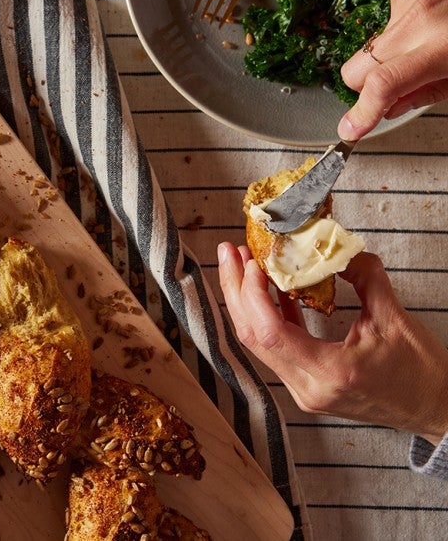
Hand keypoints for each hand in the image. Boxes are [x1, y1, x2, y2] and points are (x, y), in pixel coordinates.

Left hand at [217, 241, 447, 443]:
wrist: (436, 411)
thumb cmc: (421, 371)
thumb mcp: (395, 318)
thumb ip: (365, 278)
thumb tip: (340, 247)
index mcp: (330, 372)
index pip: (270, 332)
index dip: (253, 293)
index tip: (252, 261)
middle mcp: (307, 387)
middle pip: (252, 337)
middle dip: (236, 290)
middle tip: (230, 253)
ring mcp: (303, 390)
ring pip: (259, 343)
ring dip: (247, 301)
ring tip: (243, 263)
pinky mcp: (306, 386)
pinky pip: (276, 348)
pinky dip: (269, 316)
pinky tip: (271, 288)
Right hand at [338, 0, 447, 140]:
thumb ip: (426, 93)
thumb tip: (388, 109)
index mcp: (441, 47)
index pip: (383, 85)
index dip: (362, 112)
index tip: (350, 129)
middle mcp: (419, 20)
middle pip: (355, 70)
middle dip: (365, 83)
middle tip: (394, 81)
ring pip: (369, 47)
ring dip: (391, 51)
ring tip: (428, 38)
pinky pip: (384, 21)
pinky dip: (402, 26)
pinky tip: (428, 17)